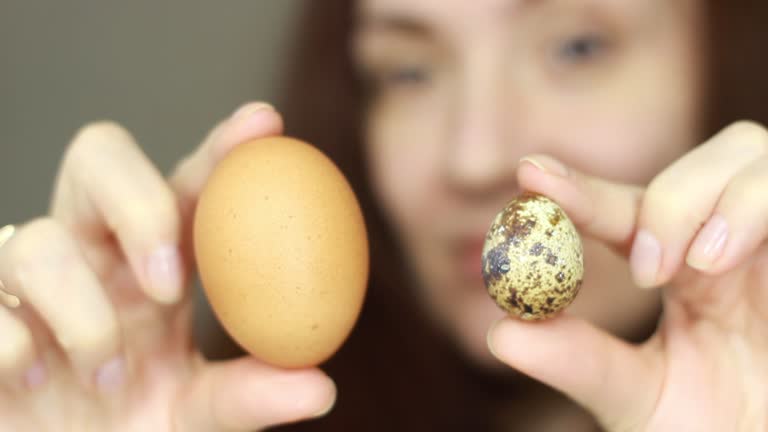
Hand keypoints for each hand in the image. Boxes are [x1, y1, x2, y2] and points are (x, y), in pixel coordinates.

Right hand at [0, 103, 335, 430]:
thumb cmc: (133, 428)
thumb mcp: (196, 415)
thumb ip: (247, 397)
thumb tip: (319, 389)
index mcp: (156, 262)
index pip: (188, 185)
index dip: (222, 148)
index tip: (266, 124)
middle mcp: (93, 255)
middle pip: (98, 158)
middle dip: (137, 201)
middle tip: (170, 281)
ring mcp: (29, 283)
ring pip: (37, 242)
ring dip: (83, 313)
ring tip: (107, 376)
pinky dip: (10, 339)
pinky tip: (34, 379)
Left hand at [488, 121, 767, 429]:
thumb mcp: (638, 400)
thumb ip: (580, 363)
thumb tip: (501, 335)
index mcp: (680, 270)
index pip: (627, 209)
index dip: (579, 187)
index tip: (529, 174)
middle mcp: (728, 243)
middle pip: (699, 163)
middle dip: (665, 199)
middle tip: (645, 268)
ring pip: (750, 152)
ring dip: (712, 198)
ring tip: (695, 266)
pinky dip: (755, 204)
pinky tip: (720, 259)